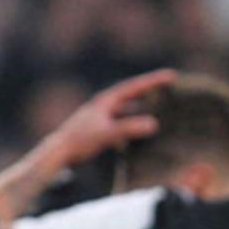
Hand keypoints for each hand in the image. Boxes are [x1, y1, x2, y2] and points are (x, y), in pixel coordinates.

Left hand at [44, 68, 176, 167]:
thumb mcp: (107, 134)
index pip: (133, 87)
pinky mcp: (98, 130)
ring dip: (142, 108)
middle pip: (131, 95)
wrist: (58, 153)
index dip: (153, 81)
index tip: (171, 75)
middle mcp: (103, 106)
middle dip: (150, 91)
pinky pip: (121, 124)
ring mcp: (101, 117)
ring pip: (126, 110)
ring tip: (160, 108)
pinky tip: (142, 133)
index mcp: (106, 101)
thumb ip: (129, 128)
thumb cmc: (80, 141)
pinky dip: (133, 125)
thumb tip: (153, 124)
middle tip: (169, 87)